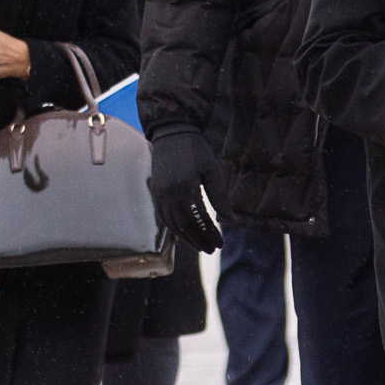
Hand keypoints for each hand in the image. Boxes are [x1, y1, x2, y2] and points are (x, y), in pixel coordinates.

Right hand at [147, 129, 224, 252]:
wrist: (171, 134)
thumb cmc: (196, 150)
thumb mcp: (212, 170)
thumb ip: (219, 195)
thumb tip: (229, 220)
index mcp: (186, 187)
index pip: (199, 219)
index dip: (210, 233)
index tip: (220, 243)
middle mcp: (169, 194)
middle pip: (185, 225)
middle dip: (200, 240)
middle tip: (212, 249)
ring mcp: (159, 195)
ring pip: (173, 225)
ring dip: (188, 238)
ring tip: (201, 246)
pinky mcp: (155, 194)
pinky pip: (164, 218)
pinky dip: (175, 229)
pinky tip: (185, 235)